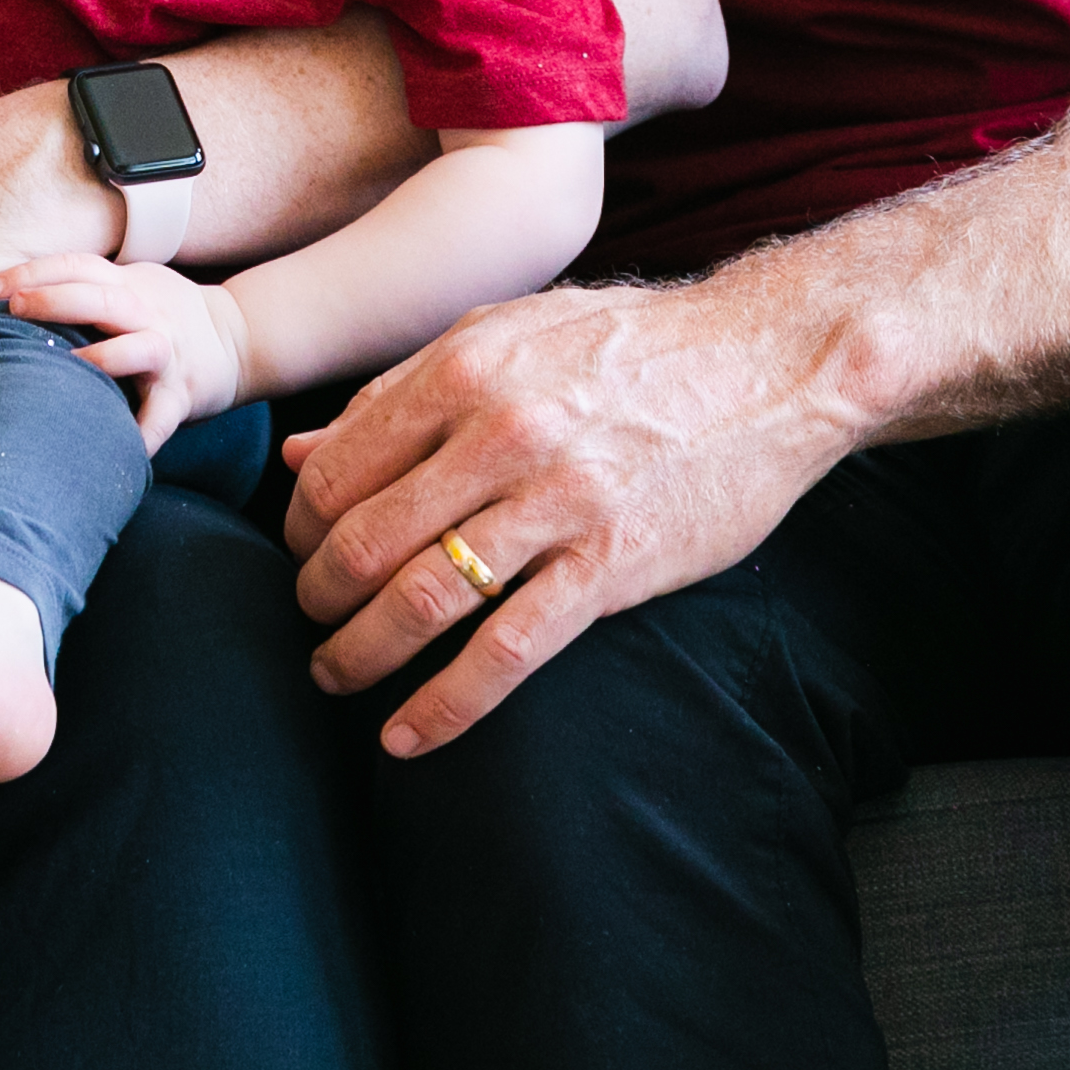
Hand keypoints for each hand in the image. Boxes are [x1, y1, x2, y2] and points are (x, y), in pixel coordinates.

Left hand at [0, 253, 247, 452]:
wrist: (236, 338)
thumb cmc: (164, 312)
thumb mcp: (132, 284)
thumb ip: (87, 285)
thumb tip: (14, 289)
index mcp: (128, 285)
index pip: (78, 267)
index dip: (35, 272)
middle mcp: (148, 314)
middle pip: (100, 300)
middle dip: (56, 300)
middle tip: (14, 308)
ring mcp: (167, 354)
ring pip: (138, 349)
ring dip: (102, 358)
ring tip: (64, 367)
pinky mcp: (182, 395)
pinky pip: (162, 418)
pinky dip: (143, 435)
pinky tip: (119, 450)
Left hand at [277, 277, 852, 758]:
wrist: (771, 363)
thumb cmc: (633, 346)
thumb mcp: (507, 335)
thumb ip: (400, 392)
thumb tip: (299, 453)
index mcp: (463, 371)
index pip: (338, 468)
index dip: (299, 525)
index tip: (298, 552)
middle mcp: (500, 434)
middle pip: (364, 539)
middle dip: (316, 594)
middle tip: (306, 619)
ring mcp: (557, 503)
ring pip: (422, 599)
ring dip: (359, 652)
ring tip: (333, 674)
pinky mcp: (612, 565)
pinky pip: (508, 650)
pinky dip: (445, 703)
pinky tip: (405, 735)